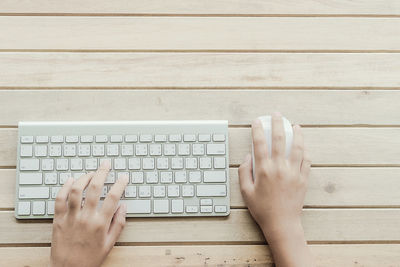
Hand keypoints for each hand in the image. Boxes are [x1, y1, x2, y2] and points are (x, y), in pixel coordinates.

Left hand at [50, 161, 128, 266]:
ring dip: (84, 177)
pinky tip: (71, 181)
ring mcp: (70, 217)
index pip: (113, 197)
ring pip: (77, 190)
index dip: (120, 184)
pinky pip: (60, 199)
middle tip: (106, 164)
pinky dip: (65, 187)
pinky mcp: (58, 219)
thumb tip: (123, 207)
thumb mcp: (110, 244)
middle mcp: (86, 218)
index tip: (123, 177)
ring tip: (91, 173)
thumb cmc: (89, 259)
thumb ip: (118, 224)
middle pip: (95, 188)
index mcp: (100, 224)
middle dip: (102, 172)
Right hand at [238, 113, 312, 266]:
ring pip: (297, 147)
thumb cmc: (262, 209)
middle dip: (278, 124)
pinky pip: (306, 160)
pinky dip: (305, 150)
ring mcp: (293, 172)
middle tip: (277, 114)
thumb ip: (244, 172)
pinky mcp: (303, 178)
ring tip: (296, 125)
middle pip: (280, 140)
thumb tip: (248, 156)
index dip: (258, 130)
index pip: (260, 143)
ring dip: (297, 134)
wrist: (282, 223)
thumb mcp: (246, 192)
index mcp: (263, 170)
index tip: (257, 121)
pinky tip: (304, 144)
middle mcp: (279, 168)